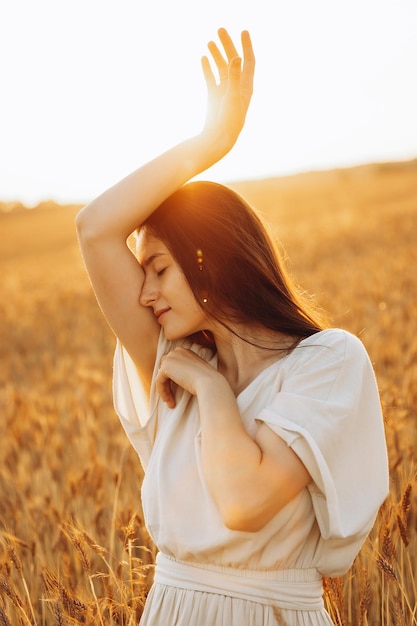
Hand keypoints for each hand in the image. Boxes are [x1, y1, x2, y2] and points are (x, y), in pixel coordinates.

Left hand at [156, 347, 219, 408]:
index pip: (172, 363)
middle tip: (171, 397)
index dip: (171, 378)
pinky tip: (169, 401)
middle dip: (166, 382)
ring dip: (164, 389)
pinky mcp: (165, 368)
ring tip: (171, 401)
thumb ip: (185, 370)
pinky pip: (159, 382)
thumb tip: (173, 378)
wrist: (210, 383)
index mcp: (185, 351)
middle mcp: (176, 351)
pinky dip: (162, 392)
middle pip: (164, 368)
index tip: (176, 391)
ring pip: (161, 376)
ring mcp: (170, 358)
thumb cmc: (207, 381)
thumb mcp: (196, 372)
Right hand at [201, 28, 254, 158]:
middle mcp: (236, 86)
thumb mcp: (232, 97)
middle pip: (233, 60)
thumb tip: (236, 56)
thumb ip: (233, 76)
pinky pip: (211, 78)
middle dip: (227, 45)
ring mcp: (224, 91)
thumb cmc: (229, 121)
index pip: (248, 61)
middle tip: (220, 30)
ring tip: (210, 42)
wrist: (218, 138)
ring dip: (216, 54)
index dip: (246, 45)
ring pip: (221, 68)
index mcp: (245, 86)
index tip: (243, 31)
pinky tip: (203, 58)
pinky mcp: (214, 97)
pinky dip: (207, 68)